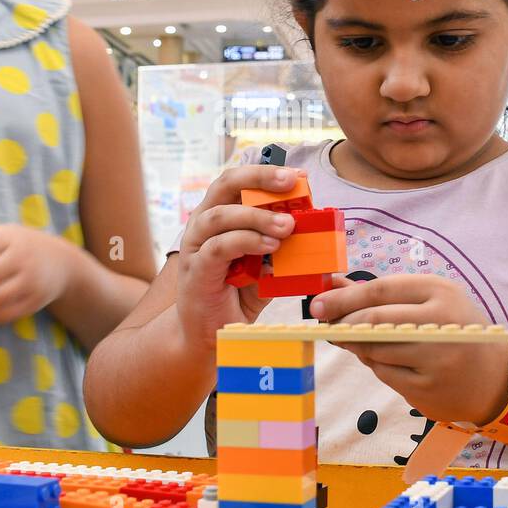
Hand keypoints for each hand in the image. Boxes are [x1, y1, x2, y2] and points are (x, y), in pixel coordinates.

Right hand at [176, 164, 303, 348]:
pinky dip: (246, 241)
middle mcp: (203, 224)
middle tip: (290, 183)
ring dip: (258, 216)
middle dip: (259, 178)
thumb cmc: (236, 295)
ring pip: (222, 215)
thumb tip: (312, 232)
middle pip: (226, 184)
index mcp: (220, 216)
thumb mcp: (265, 268)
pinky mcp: (196, 270)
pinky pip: (219, 247)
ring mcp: (196, 246)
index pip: (239, 182)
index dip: (266, 173)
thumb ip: (280, 250)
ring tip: (287, 226)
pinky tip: (270, 246)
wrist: (209, 335)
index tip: (297, 176)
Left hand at [309, 274, 507, 424]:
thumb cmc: (454, 330)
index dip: (343, 299)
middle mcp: (440, 323)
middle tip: (324, 326)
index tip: (317, 306)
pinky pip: (384, 374)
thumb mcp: (428, 302)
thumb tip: (332, 285)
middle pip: (374, 322)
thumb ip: (380, 294)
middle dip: (342, 323)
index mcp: (440, 292)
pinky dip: (376, 365)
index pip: (379, 291)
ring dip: (356, 345)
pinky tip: (384, 360)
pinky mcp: (428, 389)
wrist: (495, 379)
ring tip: (355, 340)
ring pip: (374, 350)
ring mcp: (436, 359)